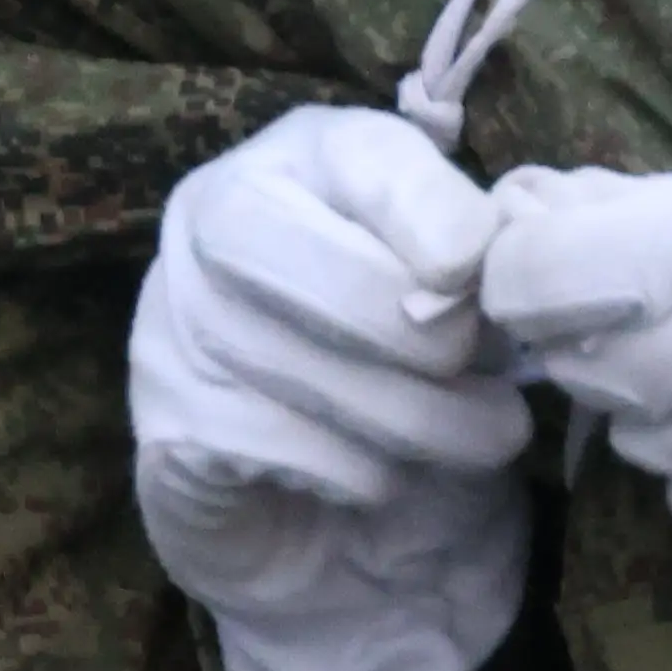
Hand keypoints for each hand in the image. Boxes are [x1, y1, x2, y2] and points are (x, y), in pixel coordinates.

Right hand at [128, 105, 529, 670]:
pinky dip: (353, 472)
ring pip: (284, 358)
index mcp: (311, 159)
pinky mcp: (166, 426)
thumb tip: (504, 266)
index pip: (354, 152)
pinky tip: (381, 475)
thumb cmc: (424, 375)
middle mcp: (217, 218)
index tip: (475, 268)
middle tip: (485, 373)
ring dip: (413, 418)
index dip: (425, 208)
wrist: (345, 519)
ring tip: (481, 437)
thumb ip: (485, 267)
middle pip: (272, 242)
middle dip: (402, 323)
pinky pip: (266, 443)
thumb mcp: (470, 302)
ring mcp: (174, 322)